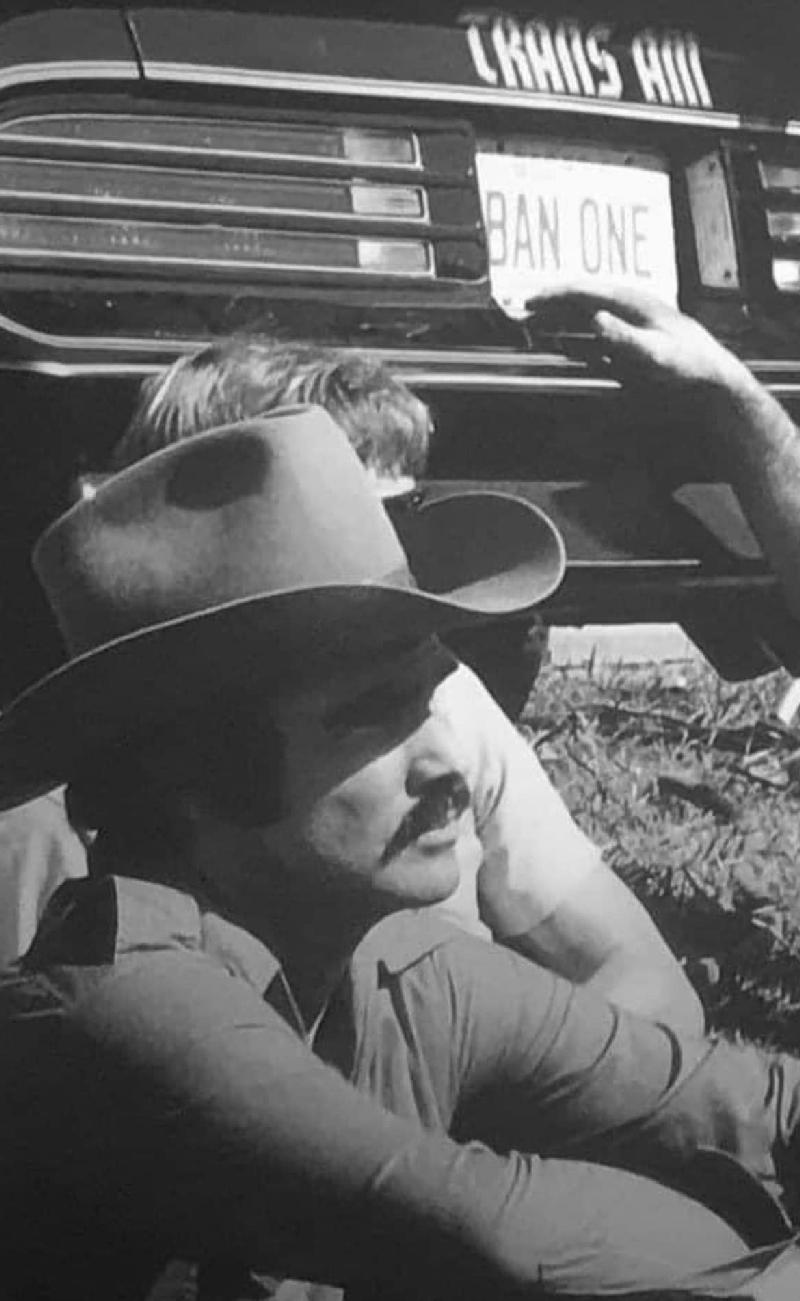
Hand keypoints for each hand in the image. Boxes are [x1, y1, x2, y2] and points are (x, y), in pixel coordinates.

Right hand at [525, 283, 752, 396]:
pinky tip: (567, 344)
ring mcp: (632, 324)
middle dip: (552, 305)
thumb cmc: (688, 367)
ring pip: (588, 314)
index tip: (530, 302)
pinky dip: (576, 336)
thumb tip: (595, 318)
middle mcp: (630, 308)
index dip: (554, 295)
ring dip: (561, 319)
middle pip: (583, 299)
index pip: (585, 291)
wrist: (713, 381)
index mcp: (633, 303)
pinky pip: (598, 333)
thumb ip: (623, 338)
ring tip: (538, 324)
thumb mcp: (655, 354)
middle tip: (524, 312)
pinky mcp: (633, 342)